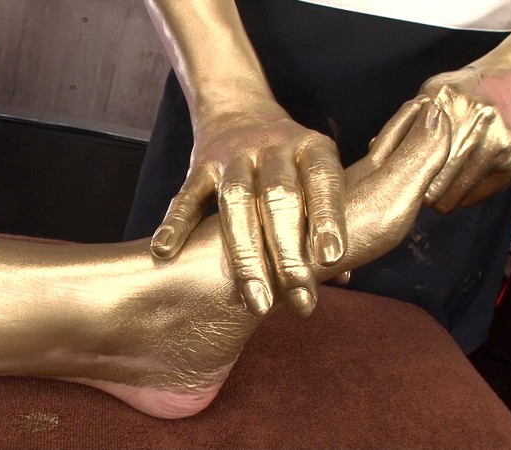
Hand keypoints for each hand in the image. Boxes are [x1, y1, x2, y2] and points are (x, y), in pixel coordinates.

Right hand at [150, 107, 346, 317]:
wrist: (238, 109)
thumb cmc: (290, 160)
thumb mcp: (315, 171)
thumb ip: (328, 219)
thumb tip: (345, 275)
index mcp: (311, 148)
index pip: (322, 181)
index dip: (327, 218)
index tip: (332, 259)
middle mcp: (272, 147)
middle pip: (278, 197)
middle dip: (289, 252)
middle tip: (301, 300)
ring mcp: (233, 155)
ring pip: (235, 200)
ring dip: (246, 254)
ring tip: (257, 301)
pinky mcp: (200, 164)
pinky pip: (187, 194)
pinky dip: (176, 222)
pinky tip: (165, 252)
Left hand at [373, 68, 510, 213]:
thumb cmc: (469, 91)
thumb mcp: (433, 93)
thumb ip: (405, 122)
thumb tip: (374, 151)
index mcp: (444, 102)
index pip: (411, 161)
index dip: (405, 173)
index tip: (406, 175)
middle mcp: (473, 120)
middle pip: (432, 186)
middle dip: (424, 190)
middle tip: (425, 183)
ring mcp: (499, 141)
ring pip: (454, 197)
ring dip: (445, 195)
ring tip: (446, 179)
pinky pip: (478, 197)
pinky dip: (468, 194)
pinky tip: (468, 175)